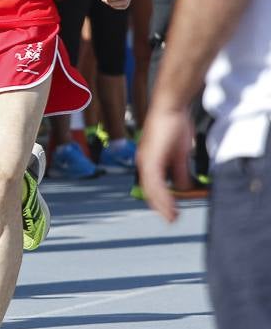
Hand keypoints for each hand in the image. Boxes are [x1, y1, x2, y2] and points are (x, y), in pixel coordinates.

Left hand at [137, 105, 194, 221]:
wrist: (170, 108)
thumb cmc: (174, 126)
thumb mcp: (180, 154)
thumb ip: (179, 171)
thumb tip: (183, 186)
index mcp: (149, 161)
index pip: (151, 186)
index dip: (159, 200)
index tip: (169, 212)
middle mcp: (144, 162)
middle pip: (149, 191)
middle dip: (161, 207)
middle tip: (172, 220)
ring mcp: (146, 160)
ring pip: (151, 189)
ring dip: (162, 205)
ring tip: (172, 217)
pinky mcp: (151, 158)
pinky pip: (155, 181)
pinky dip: (162, 195)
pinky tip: (170, 204)